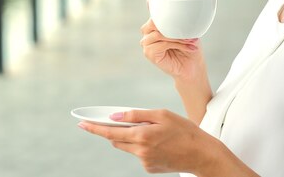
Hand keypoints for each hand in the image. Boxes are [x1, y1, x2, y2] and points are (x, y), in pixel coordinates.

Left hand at [78, 109, 211, 173]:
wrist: (201, 154)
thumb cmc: (184, 130)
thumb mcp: (161, 115)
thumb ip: (137, 115)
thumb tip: (116, 116)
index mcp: (142, 136)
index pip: (110, 132)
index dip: (94, 128)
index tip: (81, 123)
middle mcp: (140, 151)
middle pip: (116, 140)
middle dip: (114, 130)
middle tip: (119, 120)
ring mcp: (144, 162)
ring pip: (128, 147)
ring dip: (131, 138)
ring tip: (152, 131)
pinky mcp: (150, 169)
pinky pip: (138, 154)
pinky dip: (142, 146)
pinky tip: (159, 142)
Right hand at [140, 0, 206, 80]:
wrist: (193, 69)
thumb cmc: (190, 47)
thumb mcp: (186, 26)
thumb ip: (176, 9)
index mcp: (156, 25)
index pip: (153, 10)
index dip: (155, 2)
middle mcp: (148, 33)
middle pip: (153, 21)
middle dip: (171, 25)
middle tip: (190, 33)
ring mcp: (147, 44)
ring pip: (159, 33)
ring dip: (177, 37)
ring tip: (191, 41)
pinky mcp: (149, 53)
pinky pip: (160, 43)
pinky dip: (175, 44)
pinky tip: (186, 47)